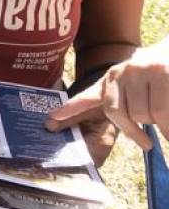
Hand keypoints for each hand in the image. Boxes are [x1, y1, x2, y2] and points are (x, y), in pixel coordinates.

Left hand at [47, 50, 168, 159]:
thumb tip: (125, 134)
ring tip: (166, 118)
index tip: (51, 120)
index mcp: (112, 79)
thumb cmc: (161, 78)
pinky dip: (168, 128)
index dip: (70, 109)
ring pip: (143, 115)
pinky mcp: (160, 72)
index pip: (88, 96)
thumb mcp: (136, 87)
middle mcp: (120, 72)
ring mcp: (139, 70)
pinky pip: (161, 112)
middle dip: (136, 130)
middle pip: (119, 114)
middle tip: (147, 138)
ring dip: (158, 125)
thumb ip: (123, 106)